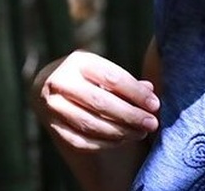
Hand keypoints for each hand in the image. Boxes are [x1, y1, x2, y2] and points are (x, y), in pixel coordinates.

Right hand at [32, 50, 159, 151]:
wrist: (48, 86)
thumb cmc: (88, 78)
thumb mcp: (104, 71)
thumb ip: (127, 82)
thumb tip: (150, 91)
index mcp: (77, 62)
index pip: (112, 78)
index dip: (136, 93)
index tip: (155, 104)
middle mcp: (60, 81)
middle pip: (101, 103)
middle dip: (130, 115)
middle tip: (152, 123)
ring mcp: (52, 106)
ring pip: (91, 124)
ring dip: (120, 132)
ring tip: (140, 133)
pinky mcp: (52, 126)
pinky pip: (82, 141)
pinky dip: (105, 143)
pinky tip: (122, 140)